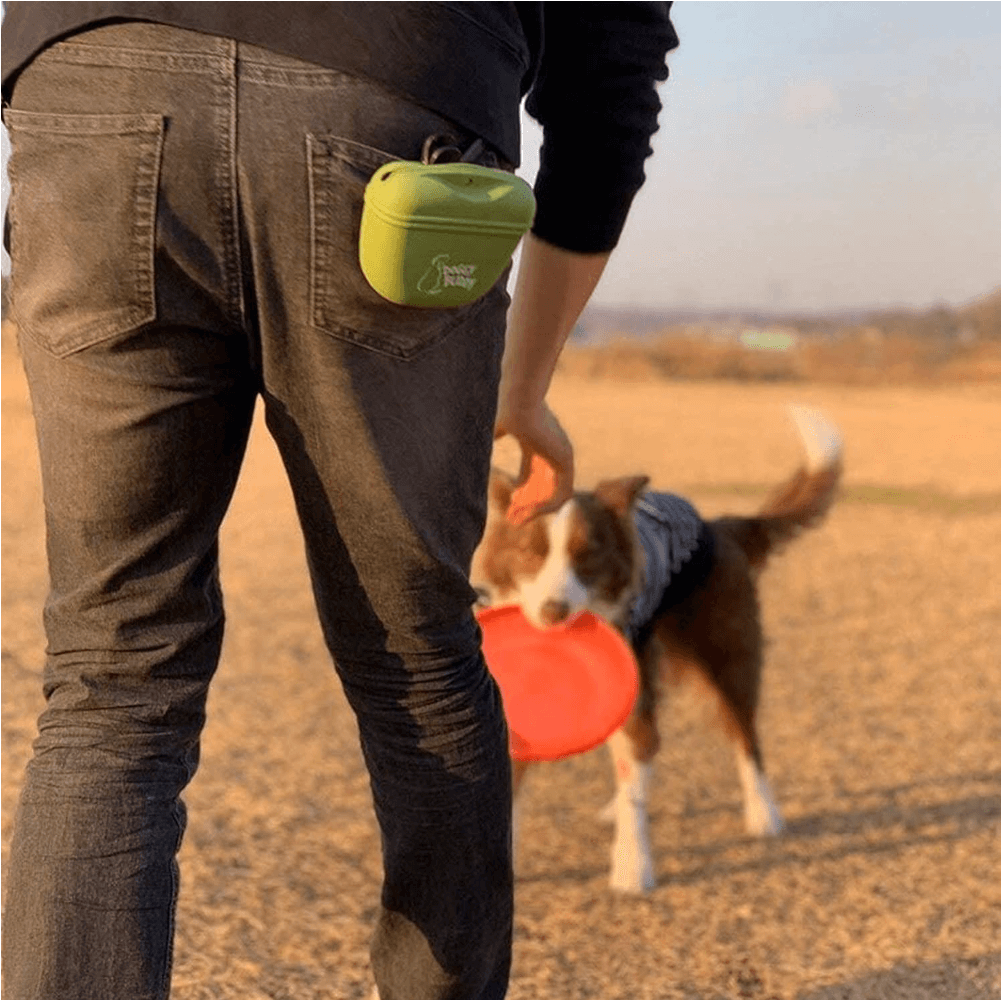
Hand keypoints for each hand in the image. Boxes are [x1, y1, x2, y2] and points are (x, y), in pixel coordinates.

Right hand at [494, 400, 573, 524]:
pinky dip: (546, 505)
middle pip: (543, 484)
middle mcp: (552, 448)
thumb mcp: (493, 429)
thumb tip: (472, 446)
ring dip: (537, 509)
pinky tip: (529, 513)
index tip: (510, 507)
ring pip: (554, 491)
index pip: (532, 472)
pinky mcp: (565, 460)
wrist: (516, 405)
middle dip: (529, 504)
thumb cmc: (502, 412)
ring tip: (518, 521)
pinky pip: (562, 493)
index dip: (522, 492)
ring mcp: (561, 454)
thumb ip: (490, 438)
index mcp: (536, 440)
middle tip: (513, 521)